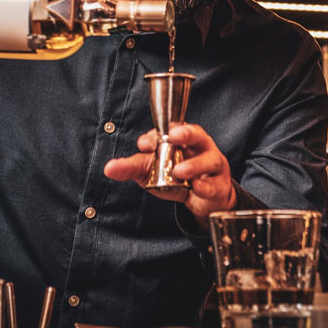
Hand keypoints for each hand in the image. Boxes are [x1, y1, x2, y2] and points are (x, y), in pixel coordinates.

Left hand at [103, 123, 237, 221]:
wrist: (202, 199)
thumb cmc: (178, 177)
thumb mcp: (151, 171)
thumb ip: (131, 167)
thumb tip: (108, 168)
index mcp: (183, 138)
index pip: (173, 128)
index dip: (159, 133)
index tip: (145, 144)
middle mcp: (200, 147)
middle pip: (197, 134)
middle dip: (186, 133)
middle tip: (173, 136)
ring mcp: (212, 166)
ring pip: (209, 160)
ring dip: (193, 165)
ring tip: (179, 171)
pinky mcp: (219, 186)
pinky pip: (214, 184)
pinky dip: (204, 186)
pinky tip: (196, 188)